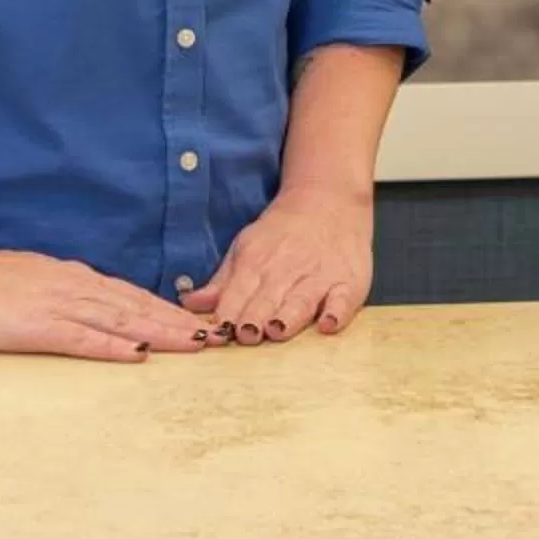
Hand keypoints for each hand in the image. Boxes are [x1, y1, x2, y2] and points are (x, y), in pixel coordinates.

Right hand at [0, 242, 208, 362]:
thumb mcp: (40, 282)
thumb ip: (71, 294)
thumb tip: (102, 307)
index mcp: (78, 280)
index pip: (134, 297)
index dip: (170, 312)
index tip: (202, 325)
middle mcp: (78, 289)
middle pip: (139, 308)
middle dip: (180, 324)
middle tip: (219, 338)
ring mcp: (60, 307)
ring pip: (121, 320)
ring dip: (161, 333)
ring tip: (196, 345)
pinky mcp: (39, 327)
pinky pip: (83, 339)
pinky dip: (113, 347)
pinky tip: (138, 356)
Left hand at [184, 182, 373, 343]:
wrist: (329, 201)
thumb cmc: (282, 233)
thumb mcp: (246, 248)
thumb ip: (221, 282)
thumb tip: (190, 305)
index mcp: (255, 262)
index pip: (236, 294)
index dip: (225, 316)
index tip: (215, 336)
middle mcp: (286, 270)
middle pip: (266, 300)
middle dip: (254, 318)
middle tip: (244, 336)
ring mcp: (319, 277)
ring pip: (301, 301)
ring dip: (288, 316)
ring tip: (277, 330)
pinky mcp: (348, 283)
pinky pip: (343, 301)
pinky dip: (336, 312)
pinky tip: (328, 324)